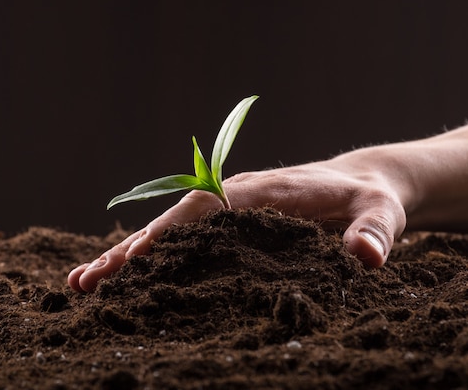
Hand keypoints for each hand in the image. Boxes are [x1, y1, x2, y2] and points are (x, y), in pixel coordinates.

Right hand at [68, 155, 408, 291]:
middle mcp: (238, 197)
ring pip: (170, 231)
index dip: (172, 232)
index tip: (136, 257)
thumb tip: (365, 258)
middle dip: (132, 249)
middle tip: (89, 281)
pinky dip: (150, 257)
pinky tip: (123, 278)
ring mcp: (230, 210)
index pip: (209, 208)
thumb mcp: (382, 213)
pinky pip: (184, 240)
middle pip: (175, 221)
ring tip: (85, 283)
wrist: (362, 184)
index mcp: (264, 191)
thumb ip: (375, 232)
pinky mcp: (230, 225)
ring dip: (128, 255)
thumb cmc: (370, 199)